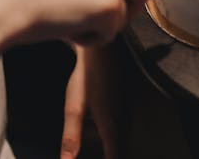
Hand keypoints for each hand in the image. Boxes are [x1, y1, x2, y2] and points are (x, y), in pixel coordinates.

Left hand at [61, 44, 123, 158]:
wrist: (102, 49)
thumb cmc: (87, 77)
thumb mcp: (74, 108)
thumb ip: (71, 137)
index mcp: (112, 127)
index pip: (114, 157)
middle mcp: (123, 121)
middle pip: (115, 148)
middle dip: (104, 150)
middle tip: (81, 140)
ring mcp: (126, 110)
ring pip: (115, 135)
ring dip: (99, 136)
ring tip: (85, 121)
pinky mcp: (125, 102)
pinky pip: (115, 122)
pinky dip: (101, 125)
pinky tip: (90, 111)